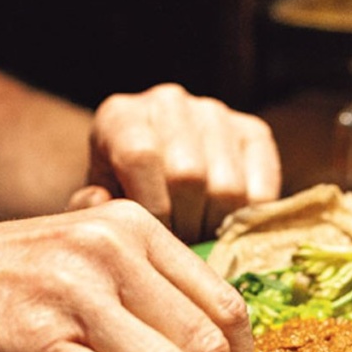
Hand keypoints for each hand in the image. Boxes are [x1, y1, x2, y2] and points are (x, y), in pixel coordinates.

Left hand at [66, 83, 281, 242]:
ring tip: (199, 237)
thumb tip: (101, 201)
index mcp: (121, 116)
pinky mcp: (254, 132)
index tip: (153, 243)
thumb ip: (89, 211)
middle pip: (190, 176)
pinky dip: (246, 221)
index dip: (152, 211)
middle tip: (178, 248)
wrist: (151, 181)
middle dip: (184, 226)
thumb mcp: (96, 207)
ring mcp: (216, 114)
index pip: (142, 157)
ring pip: (229, 189)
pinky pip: (262, 192)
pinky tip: (225, 226)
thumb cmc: (120, 200)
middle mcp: (169, 103)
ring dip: (215, 228)